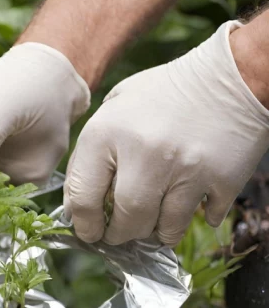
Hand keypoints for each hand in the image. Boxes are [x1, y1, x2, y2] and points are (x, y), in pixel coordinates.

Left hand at [65, 21, 268, 246]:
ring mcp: (186, 167)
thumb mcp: (114, 108)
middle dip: (120, 235)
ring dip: (156, 233)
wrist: (233, 72)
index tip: (90, 232)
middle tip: (121, 233)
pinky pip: (203, 219)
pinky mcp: (221, 178)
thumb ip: (88, 155)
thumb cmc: (164, 94)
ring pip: (163, 229)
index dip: (85, 225)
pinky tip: (186, 208)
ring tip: (152, 225)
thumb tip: (74, 207)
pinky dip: (193, 220)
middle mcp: (145, 153)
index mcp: (108, 134)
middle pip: (126, 222)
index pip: (83, 199)